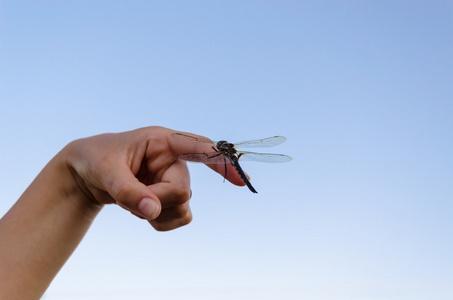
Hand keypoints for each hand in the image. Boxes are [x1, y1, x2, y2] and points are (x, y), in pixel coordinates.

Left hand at [66, 126, 244, 230]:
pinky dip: (161, 223)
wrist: (86, 174)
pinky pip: (179, 218)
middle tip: (132, 199)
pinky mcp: (169, 197)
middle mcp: (173, 160)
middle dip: (157, 200)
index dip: (221, 162)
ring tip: (133, 203)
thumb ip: (128, 191)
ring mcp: (173, 180)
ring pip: (184, 207)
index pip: (199, 147)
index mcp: (163, 142)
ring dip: (158, 213)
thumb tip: (153, 211)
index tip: (240, 180)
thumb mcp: (107, 172)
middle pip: (184, 189)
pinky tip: (142, 213)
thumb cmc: (96, 159)